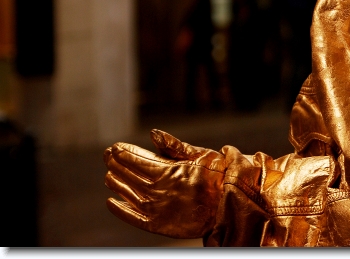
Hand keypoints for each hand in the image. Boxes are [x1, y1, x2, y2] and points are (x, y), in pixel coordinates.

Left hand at [103, 129, 226, 238]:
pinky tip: (112, 201)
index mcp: (169, 170)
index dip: (124, 152)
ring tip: (109, 175)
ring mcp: (157, 208)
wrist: (231, 204)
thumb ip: (173, 146)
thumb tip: (153, 134)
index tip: (115, 147)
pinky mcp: (158, 224)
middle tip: (107, 156)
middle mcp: (159, 189)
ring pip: (128, 193)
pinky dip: (120, 209)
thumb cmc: (218, 175)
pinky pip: (133, 217)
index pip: (138, 159)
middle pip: (129, 174)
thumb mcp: (200, 154)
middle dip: (116, 164)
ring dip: (116, 183)